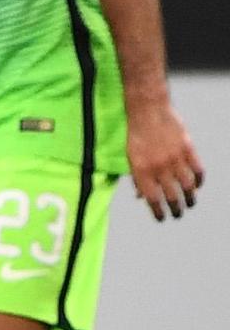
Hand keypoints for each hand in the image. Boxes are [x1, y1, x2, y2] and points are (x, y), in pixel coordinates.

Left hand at [125, 96, 204, 220]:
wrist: (147, 110)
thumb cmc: (136, 135)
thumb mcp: (130, 158)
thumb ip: (137, 178)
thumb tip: (140, 197)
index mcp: (142, 171)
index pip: (152, 199)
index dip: (158, 212)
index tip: (162, 219)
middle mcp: (159, 167)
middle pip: (172, 196)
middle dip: (176, 209)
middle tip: (178, 214)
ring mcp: (175, 158)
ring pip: (188, 186)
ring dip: (190, 198)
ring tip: (190, 204)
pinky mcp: (188, 149)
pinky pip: (198, 170)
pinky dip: (199, 180)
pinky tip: (197, 185)